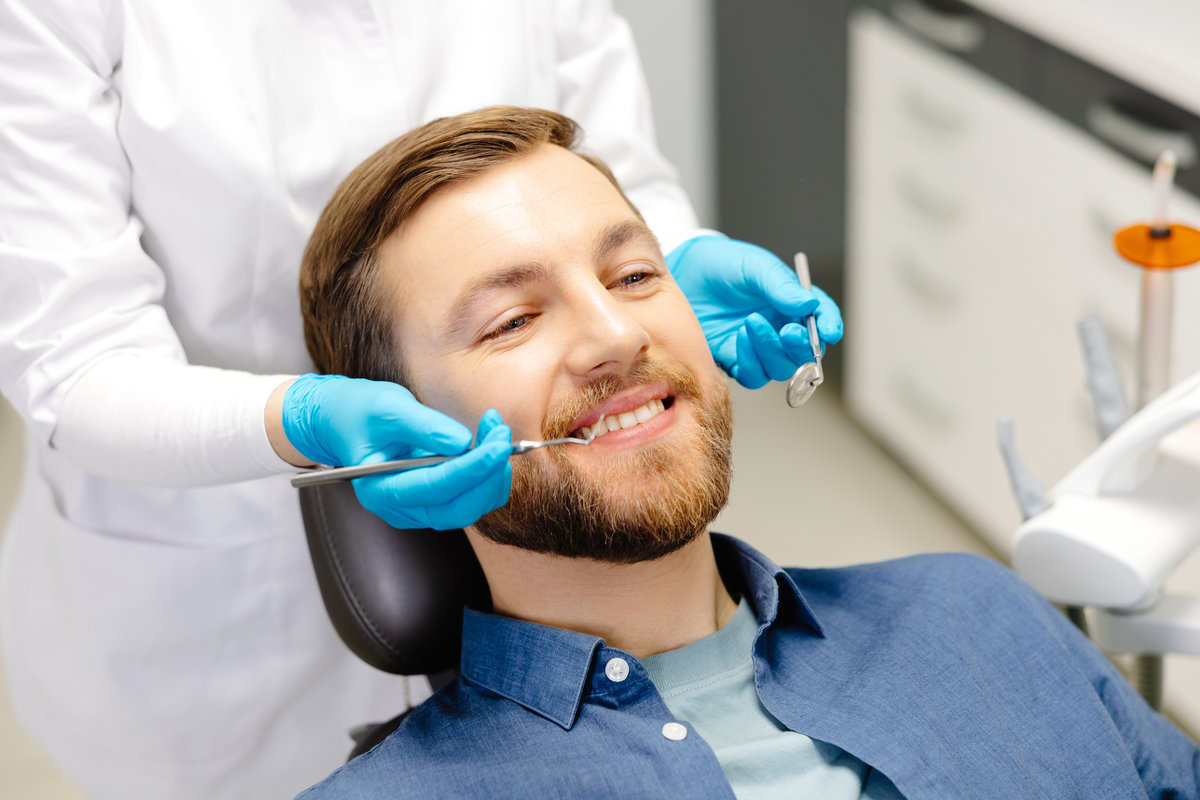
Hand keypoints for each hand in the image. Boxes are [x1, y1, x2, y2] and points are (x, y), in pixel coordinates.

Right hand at [282, 374, 511, 528]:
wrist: (345, 420)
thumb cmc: (359, 412)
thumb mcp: (387, 407)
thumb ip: (424, 425)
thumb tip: (463, 442)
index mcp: (381, 489)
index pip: (436, 487)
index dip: (473, 468)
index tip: (498, 444)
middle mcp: (401, 508)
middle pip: (459, 508)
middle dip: (489, 474)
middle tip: (501, 434)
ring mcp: (420, 508)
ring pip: (472, 506)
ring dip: (493, 472)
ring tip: (495, 429)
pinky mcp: (435, 500)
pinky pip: (473, 497)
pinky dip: (490, 473)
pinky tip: (489, 441)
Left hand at [667, 236, 843, 388]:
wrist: (685, 273)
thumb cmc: (723, 265)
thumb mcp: (755, 266)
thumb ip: (781, 286)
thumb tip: (810, 305)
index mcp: (793, 304)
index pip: (822, 319)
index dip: (830, 326)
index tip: (830, 331)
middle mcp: (780, 329)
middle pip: (805, 353)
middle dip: (801, 346)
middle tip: (788, 331)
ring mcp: (759, 348)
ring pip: (781, 369)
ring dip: (771, 351)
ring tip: (751, 322)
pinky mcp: (736, 361)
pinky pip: (753, 375)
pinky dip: (750, 361)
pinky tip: (738, 336)